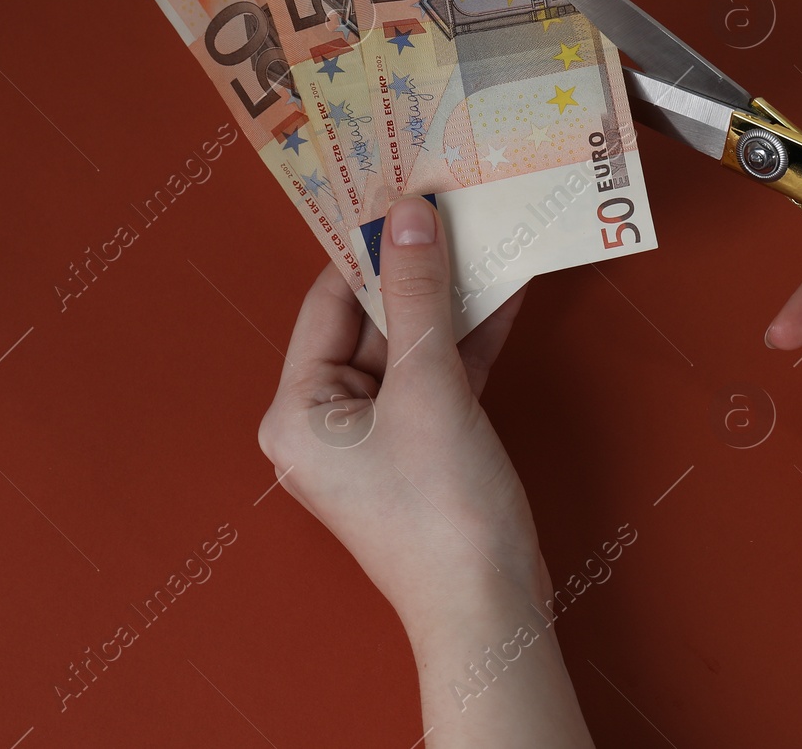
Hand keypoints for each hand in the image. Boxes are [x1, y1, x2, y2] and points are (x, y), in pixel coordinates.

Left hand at [259, 197, 595, 746]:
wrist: (490, 607)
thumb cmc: (442, 510)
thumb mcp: (429, 387)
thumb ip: (419, 296)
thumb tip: (408, 217)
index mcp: (297, 411)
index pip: (327, 303)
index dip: (366, 248)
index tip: (401, 194)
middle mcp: (325, 423)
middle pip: (372, 323)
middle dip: (416, 271)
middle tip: (449, 206)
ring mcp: (376, 439)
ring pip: (412, 349)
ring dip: (449, 301)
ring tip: (483, 235)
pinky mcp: (422, 450)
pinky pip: (439, 379)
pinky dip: (468, 342)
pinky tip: (503, 293)